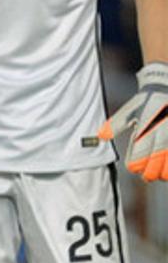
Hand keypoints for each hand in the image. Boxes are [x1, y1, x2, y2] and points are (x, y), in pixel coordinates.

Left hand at [99, 62, 167, 180]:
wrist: (166, 86)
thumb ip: (115, 124)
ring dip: (164, 173)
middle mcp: (161, 134)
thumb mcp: (129, 110)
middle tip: (146, 176)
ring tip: (159, 174)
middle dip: (150, 174)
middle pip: (155, 164)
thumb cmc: (147, 101)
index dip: (136, 166)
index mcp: (145, 129)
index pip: (139, 155)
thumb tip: (101, 137)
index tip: (134, 169)